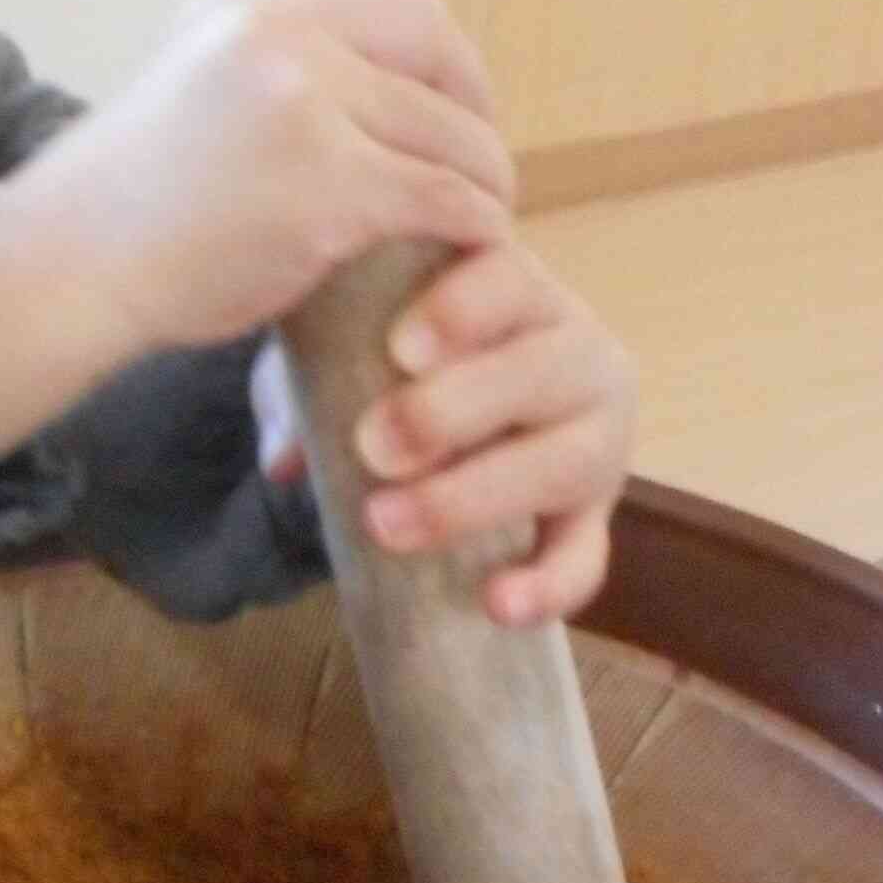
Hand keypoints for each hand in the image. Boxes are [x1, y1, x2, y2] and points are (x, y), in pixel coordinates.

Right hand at [0, 0, 515, 487]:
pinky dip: (476, 216)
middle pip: (430, 33)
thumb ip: (262, 55)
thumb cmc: (128, 200)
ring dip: (484, 168)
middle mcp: (270, 26)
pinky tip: (477, 238)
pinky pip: (442, 192)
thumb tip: (366, 63)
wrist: (66, 267)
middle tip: (475, 145)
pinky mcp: (327, 182)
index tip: (443, 71)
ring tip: (486, 203)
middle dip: (472, 89)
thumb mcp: (187, 75)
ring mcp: (301, 98)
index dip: (430, 15)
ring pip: (447, 123)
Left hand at [336, 242, 638, 624]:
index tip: (401, 349)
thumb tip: (283, 457)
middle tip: (374, 448)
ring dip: (473, 496)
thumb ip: (316, 384)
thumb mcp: (353, 354)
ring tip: (387, 523)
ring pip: (564, 462)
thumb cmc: (399, 364)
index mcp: (522, 295)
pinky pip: (587, 557)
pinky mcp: (595, 517)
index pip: (508, 277)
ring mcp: (600, 440)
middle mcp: (579, 356)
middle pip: (541, 371)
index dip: (461, 309)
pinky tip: (496, 605)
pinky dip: (547, 585)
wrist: (462, 420)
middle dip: (455, 411)